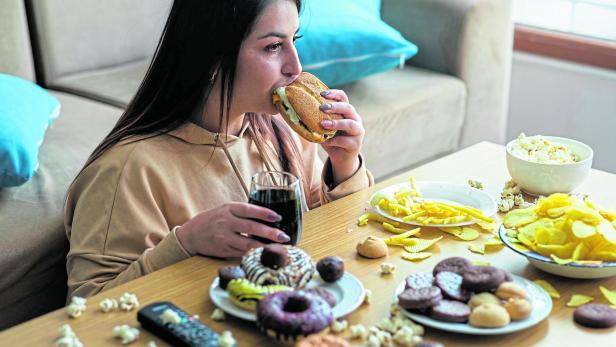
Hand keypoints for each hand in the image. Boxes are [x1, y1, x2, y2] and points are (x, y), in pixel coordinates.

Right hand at [175, 202, 289, 257]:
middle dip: (270, 233)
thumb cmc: (213, 219)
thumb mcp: (226, 209)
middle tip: (284, 237)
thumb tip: (269, 216)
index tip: (278, 218)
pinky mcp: (223, 250)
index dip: (264, 213)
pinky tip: (264, 254)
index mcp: (228, 209)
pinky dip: (254, 254)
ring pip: (248, 244)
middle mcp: (226, 222)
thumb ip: (243, 212)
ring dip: (265, 247)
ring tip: (278, 248)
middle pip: (251, 228)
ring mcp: (224, 237)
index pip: (249, 210)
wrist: (191, 234)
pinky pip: (241, 253)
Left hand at [319, 89, 363, 184]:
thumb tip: (297, 111)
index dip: (334, 94)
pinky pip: (344, 141)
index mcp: (347, 112)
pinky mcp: (355, 145)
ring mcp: (358, 132)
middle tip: (321, 107)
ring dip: (336, 123)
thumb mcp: (324, 128)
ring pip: (350, 124)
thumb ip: (317, 119)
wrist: (342, 159)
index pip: (343, 98)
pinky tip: (325, 141)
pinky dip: (333, 140)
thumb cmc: (332, 140)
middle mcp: (355, 120)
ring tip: (323, 124)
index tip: (322, 93)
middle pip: (348, 108)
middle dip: (335, 106)